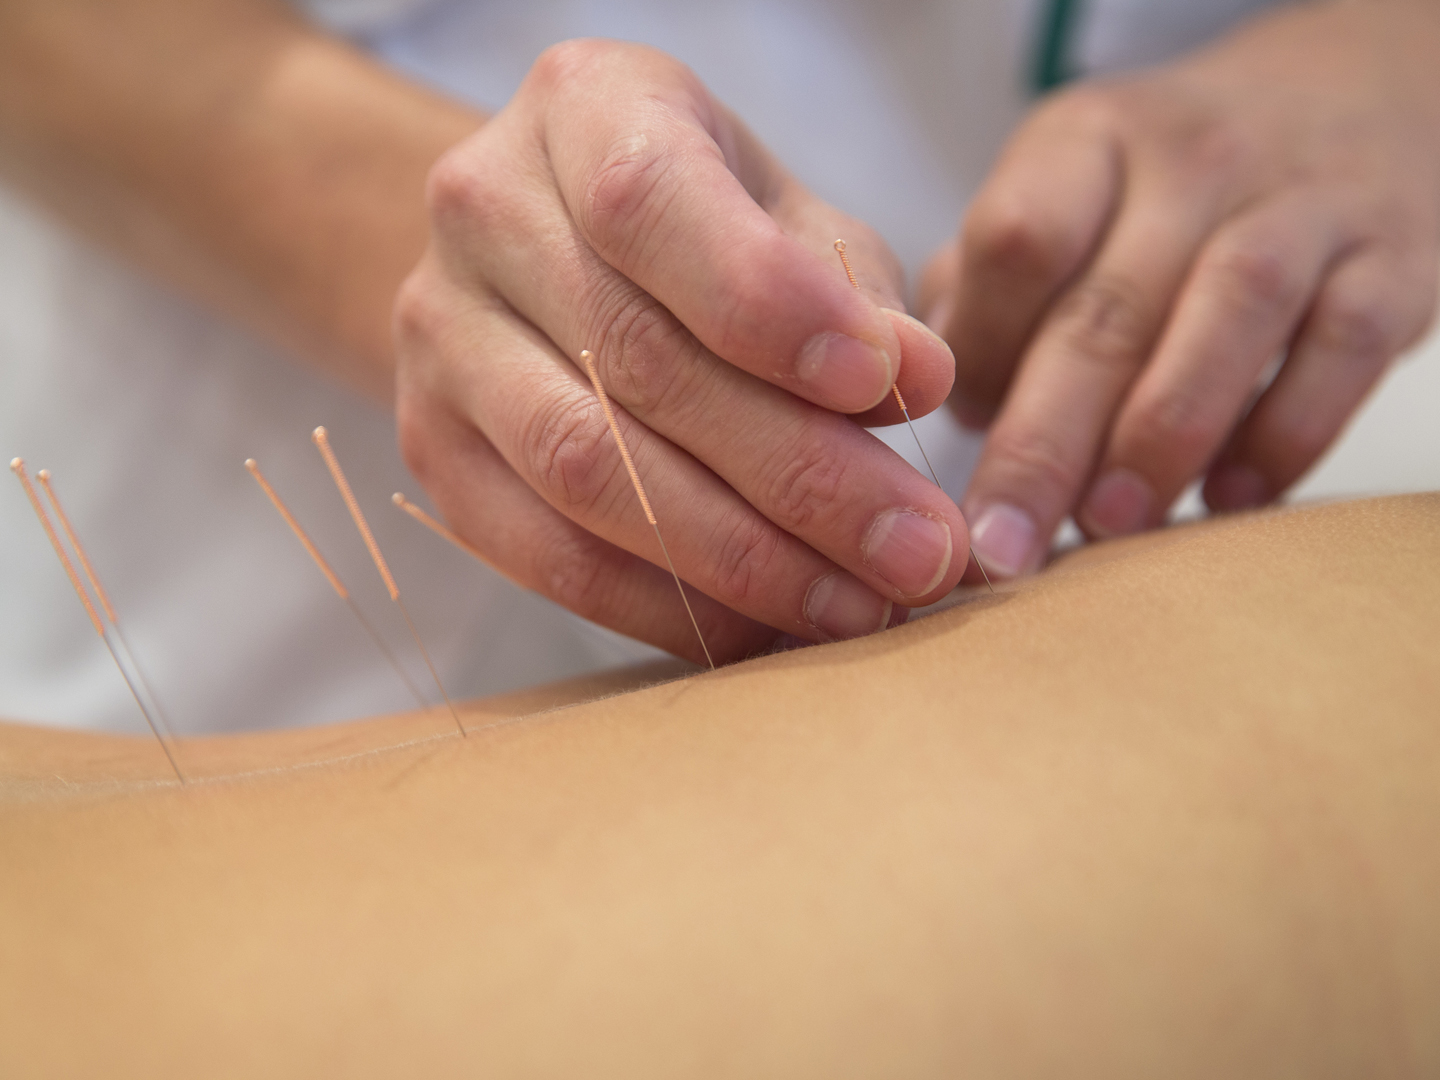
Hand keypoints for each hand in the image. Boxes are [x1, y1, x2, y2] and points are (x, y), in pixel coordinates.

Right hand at [395, 39, 962, 663]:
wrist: (541, 252)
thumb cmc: (701, 225)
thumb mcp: (786, 215)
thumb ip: (853, 290)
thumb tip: (921, 382)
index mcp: (581, 109)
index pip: (652, 205)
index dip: (769, 305)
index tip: (888, 388)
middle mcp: (484, 213)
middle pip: (635, 362)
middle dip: (799, 477)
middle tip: (918, 553)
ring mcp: (439, 338)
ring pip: (586, 473)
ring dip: (741, 561)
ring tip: (859, 609)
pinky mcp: (433, 450)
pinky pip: (545, 557)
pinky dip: (666, 607)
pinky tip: (765, 629)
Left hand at [921, 0, 1439, 577]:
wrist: (1348, 102)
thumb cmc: (1164, 189)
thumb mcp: (1065, 192)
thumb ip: (985, 287)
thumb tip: (926, 398)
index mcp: (1088, 141)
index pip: (1018, 238)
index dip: (978, 347)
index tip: (953, 431)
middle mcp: (1193, 161)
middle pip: (1106, 308)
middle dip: (1044, 442)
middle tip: (1003, 545)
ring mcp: (1301, 203)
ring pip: (1227, 316)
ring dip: (1160, 438)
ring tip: (1109, 525)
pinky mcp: (1391, 261)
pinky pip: (1343, 348)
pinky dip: (1287, 434)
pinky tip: (1231, 498)